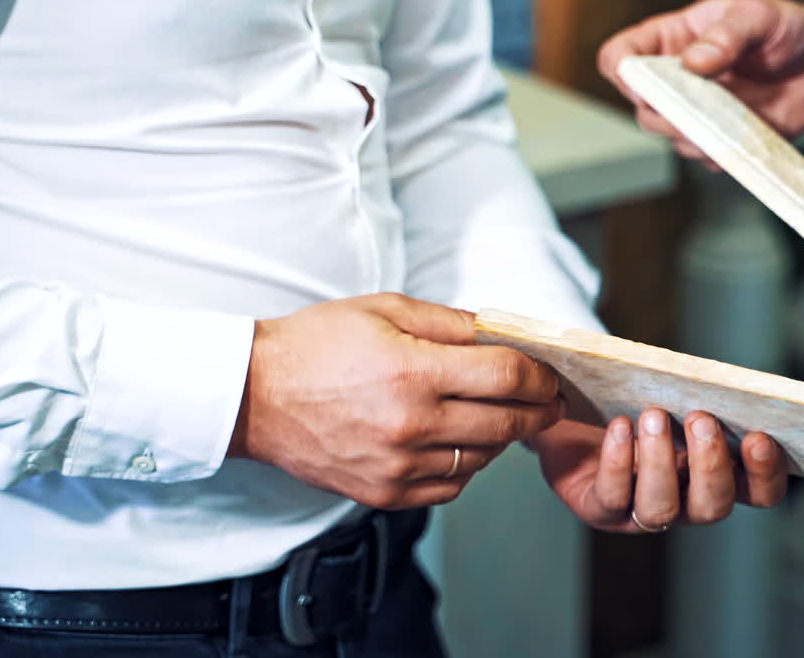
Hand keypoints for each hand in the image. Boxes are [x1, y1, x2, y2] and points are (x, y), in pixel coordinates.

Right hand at [229, 293, 564, 508]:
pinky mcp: (384, 493)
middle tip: (550, 401)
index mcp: (414, 371)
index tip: (549, 373)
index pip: (507, 376)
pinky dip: (467, 466)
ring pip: (482, 457)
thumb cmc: (316, 344)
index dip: (540, 374)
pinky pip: (450, 487)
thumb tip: (504, 333)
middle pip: (507, 422)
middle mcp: (411, 424)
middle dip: (539, 410)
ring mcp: (397, 466)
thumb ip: (451, 322)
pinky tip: (463, 443)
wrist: (253, 394)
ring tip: (502, 416)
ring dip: (502, 437)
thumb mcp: (385, 310)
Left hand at [531, 406, 787, 532]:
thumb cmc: (632, 399)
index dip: (765, 474)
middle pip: (712, 507)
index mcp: (714, 476)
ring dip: (660, 462)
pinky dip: (617, 461)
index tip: (760, 437)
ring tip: (654, 415)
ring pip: (661, 507)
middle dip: (710, 464)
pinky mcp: (598, 509)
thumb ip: (699, 395)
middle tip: (701, 418)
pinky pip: (612, 497)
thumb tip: (722, 381)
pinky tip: (619, 425)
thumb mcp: (671, 393)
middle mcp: (683, 502)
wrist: (571, 408)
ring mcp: (640, 512)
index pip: (759, 493)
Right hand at [598, 0, 803, 161]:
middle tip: (696, 108)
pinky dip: (724, 149)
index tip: (647, 84)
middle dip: (664, 113)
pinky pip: (707, 156)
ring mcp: (696, 112)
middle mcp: (675, 79)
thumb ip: (727, 34)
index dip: (623, 72)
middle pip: (641, 107)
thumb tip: (694, 61)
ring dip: (697, 134)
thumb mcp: (759, 16)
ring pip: (672, 138)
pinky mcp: (719, 139)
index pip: (620, 56)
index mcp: (671, 40)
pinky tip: (749, 129)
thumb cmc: (786, 30)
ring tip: (733, 116)